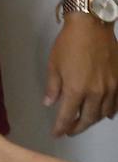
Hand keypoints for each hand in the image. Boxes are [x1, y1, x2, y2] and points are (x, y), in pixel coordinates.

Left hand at [44, 13, 117, 135]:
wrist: (92, 27)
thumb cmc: (68, 44)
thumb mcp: (53, 64)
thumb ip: (53, 87)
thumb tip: (50, 103)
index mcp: (76, 90)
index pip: (67, 116)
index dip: (61, 128)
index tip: (57, 134)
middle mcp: (95, 93)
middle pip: (88, 119)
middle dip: (77, 127)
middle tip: (70, 130)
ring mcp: (111, 88)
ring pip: (103, 113)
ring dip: (93, 119)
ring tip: (84, 121)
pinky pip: (116, 103)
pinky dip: (110, 111)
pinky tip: (106, 112)